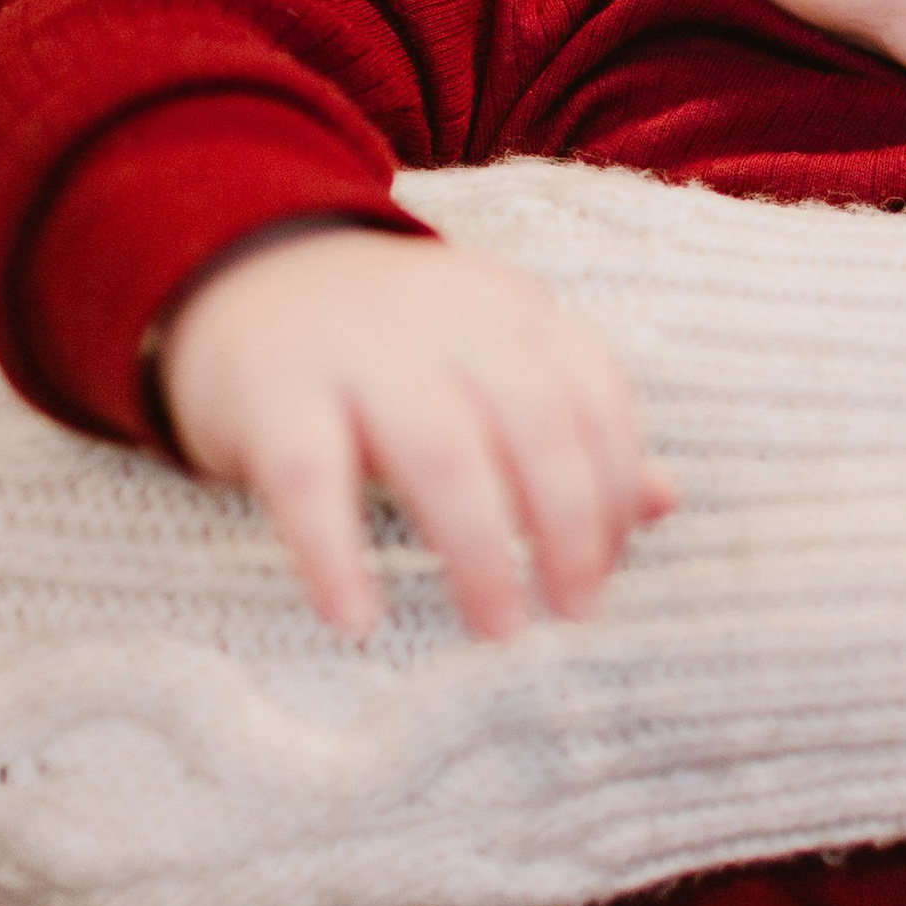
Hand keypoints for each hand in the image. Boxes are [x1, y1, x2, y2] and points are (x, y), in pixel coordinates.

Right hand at [158, 228, 672, 639]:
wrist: (241, 277)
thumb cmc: (391, 350)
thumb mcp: (490, 367)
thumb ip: (572, 429)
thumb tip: (664, 502)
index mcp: (512, 311)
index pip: (594, 398)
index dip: (614, 491)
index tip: (608, 568)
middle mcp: (448, 321)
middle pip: (535, 426)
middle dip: (568, 528)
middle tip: (574, 612)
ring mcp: (358, 352)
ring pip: (441, 453)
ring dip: (481, 551)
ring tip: (497, 628)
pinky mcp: (273, 392)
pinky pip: (309, 480)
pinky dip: (335, 554)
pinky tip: (356, 619)